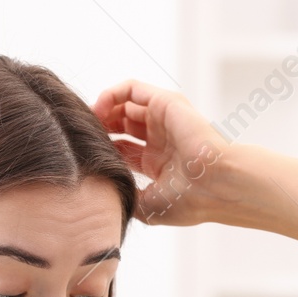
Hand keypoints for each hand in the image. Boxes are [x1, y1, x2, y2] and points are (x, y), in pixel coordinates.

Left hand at [90, 79, 232, 227]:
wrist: (215, 186)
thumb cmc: (189, 200)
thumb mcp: (148, 206)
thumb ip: (126, 196)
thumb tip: (103, 194)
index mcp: (159, 163)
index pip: (123, 148)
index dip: (103, 148)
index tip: (84, 153)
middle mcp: (161, 140)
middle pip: (121, 125)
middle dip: (100, 128)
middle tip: (81, 134)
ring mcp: (164, 120)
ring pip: (125, 105)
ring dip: (103, 110)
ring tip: (88, 120)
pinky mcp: (166, 103)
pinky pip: (133, 89)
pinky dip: (113, 93)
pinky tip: (100, 107)